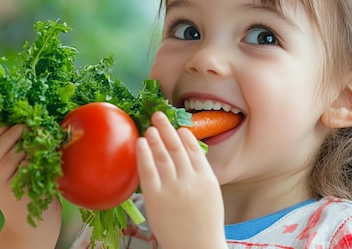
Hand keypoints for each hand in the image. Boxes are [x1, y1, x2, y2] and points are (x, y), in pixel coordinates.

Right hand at [0, 123, 60, 248]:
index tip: (22, 118)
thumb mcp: (18, 171)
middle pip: (0, 143)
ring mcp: (3, 184)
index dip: (6, 124)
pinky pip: (28, 168)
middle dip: (19, 130)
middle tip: (34, 124)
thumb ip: (18, 150)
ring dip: (30, 142)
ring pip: (13, 154)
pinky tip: (47, 154)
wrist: (32, 227)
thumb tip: (35, 122)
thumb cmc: (29, 193)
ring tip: (44, 135)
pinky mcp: (18, 192)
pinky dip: (37, 158)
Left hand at [136, 112, 226, 248]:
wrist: (196, 247)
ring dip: (155, 138)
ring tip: (150, 127)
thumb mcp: (210, 196)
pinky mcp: (156, 198)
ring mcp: (172, 189)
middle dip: (167, 129)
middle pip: (176, 148)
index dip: (184, 135)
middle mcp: (190, 181)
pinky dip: (144, 154)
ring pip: (162, 156)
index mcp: (206, 179)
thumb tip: (188, 156)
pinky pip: (148, 171)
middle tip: (159, 115)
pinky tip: (140, 143)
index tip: (178, 126)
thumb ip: (200, 175)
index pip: (194, 150)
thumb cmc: (203, 224)